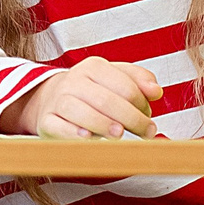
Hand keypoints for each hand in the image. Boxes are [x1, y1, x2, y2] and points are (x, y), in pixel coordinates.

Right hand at [3, 58, 162, 139]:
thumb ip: (139, 81)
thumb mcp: (115, 78)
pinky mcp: (46, 121)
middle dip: (130, 118)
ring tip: (119, 135)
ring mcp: (58, 101)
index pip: (124, 85)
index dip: (142, 104)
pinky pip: (58, 127)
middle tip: (145, 132)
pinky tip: (88, 138)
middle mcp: (74, 81)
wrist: (51, 98)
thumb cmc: (92, 91)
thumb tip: (156, 91)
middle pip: (106, 100)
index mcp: (94, 66)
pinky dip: (73, 133)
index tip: (149, 117)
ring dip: (103, 124)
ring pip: (81, 112)